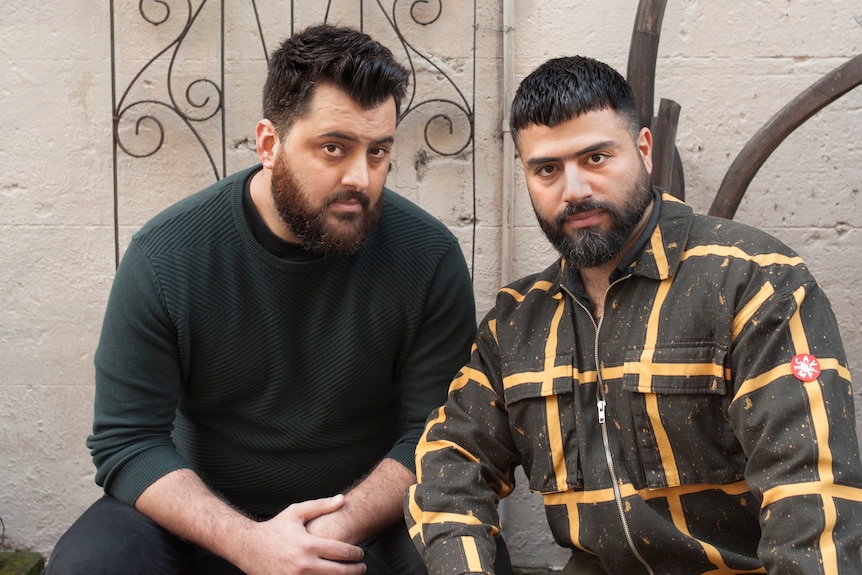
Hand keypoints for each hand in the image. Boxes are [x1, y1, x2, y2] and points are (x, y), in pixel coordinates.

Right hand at [236, 494, 365, 574]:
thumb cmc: (274, 528)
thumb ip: (321, 506)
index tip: (360, 554)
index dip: (356, 554)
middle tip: (362, 568)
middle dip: (355, 570)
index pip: (342, 552)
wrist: (247, 547)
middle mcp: (303, 564)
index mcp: (308, 545)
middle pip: (340, 572)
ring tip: (349, 574)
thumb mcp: (296, 513)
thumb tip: (342, 499)